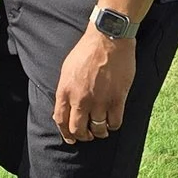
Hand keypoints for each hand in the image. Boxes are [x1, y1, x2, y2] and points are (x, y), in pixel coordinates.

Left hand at [51, 27, 134, 144]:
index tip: (71, 138)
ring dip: (100, 132)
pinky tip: (113, 121)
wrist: (108, 39)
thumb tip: (64, 108)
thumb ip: (65, 91)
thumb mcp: (67, 69)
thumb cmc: (86, 51)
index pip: (61, 121)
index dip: (66, 133)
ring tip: (102, 129)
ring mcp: (99, 100)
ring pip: (98, 129)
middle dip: (83, 136)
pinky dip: (113, 126)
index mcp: (65, 91)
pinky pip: (115, 122)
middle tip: (88, 135)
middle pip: (78, 130)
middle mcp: (80, 99)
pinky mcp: (117, 98)